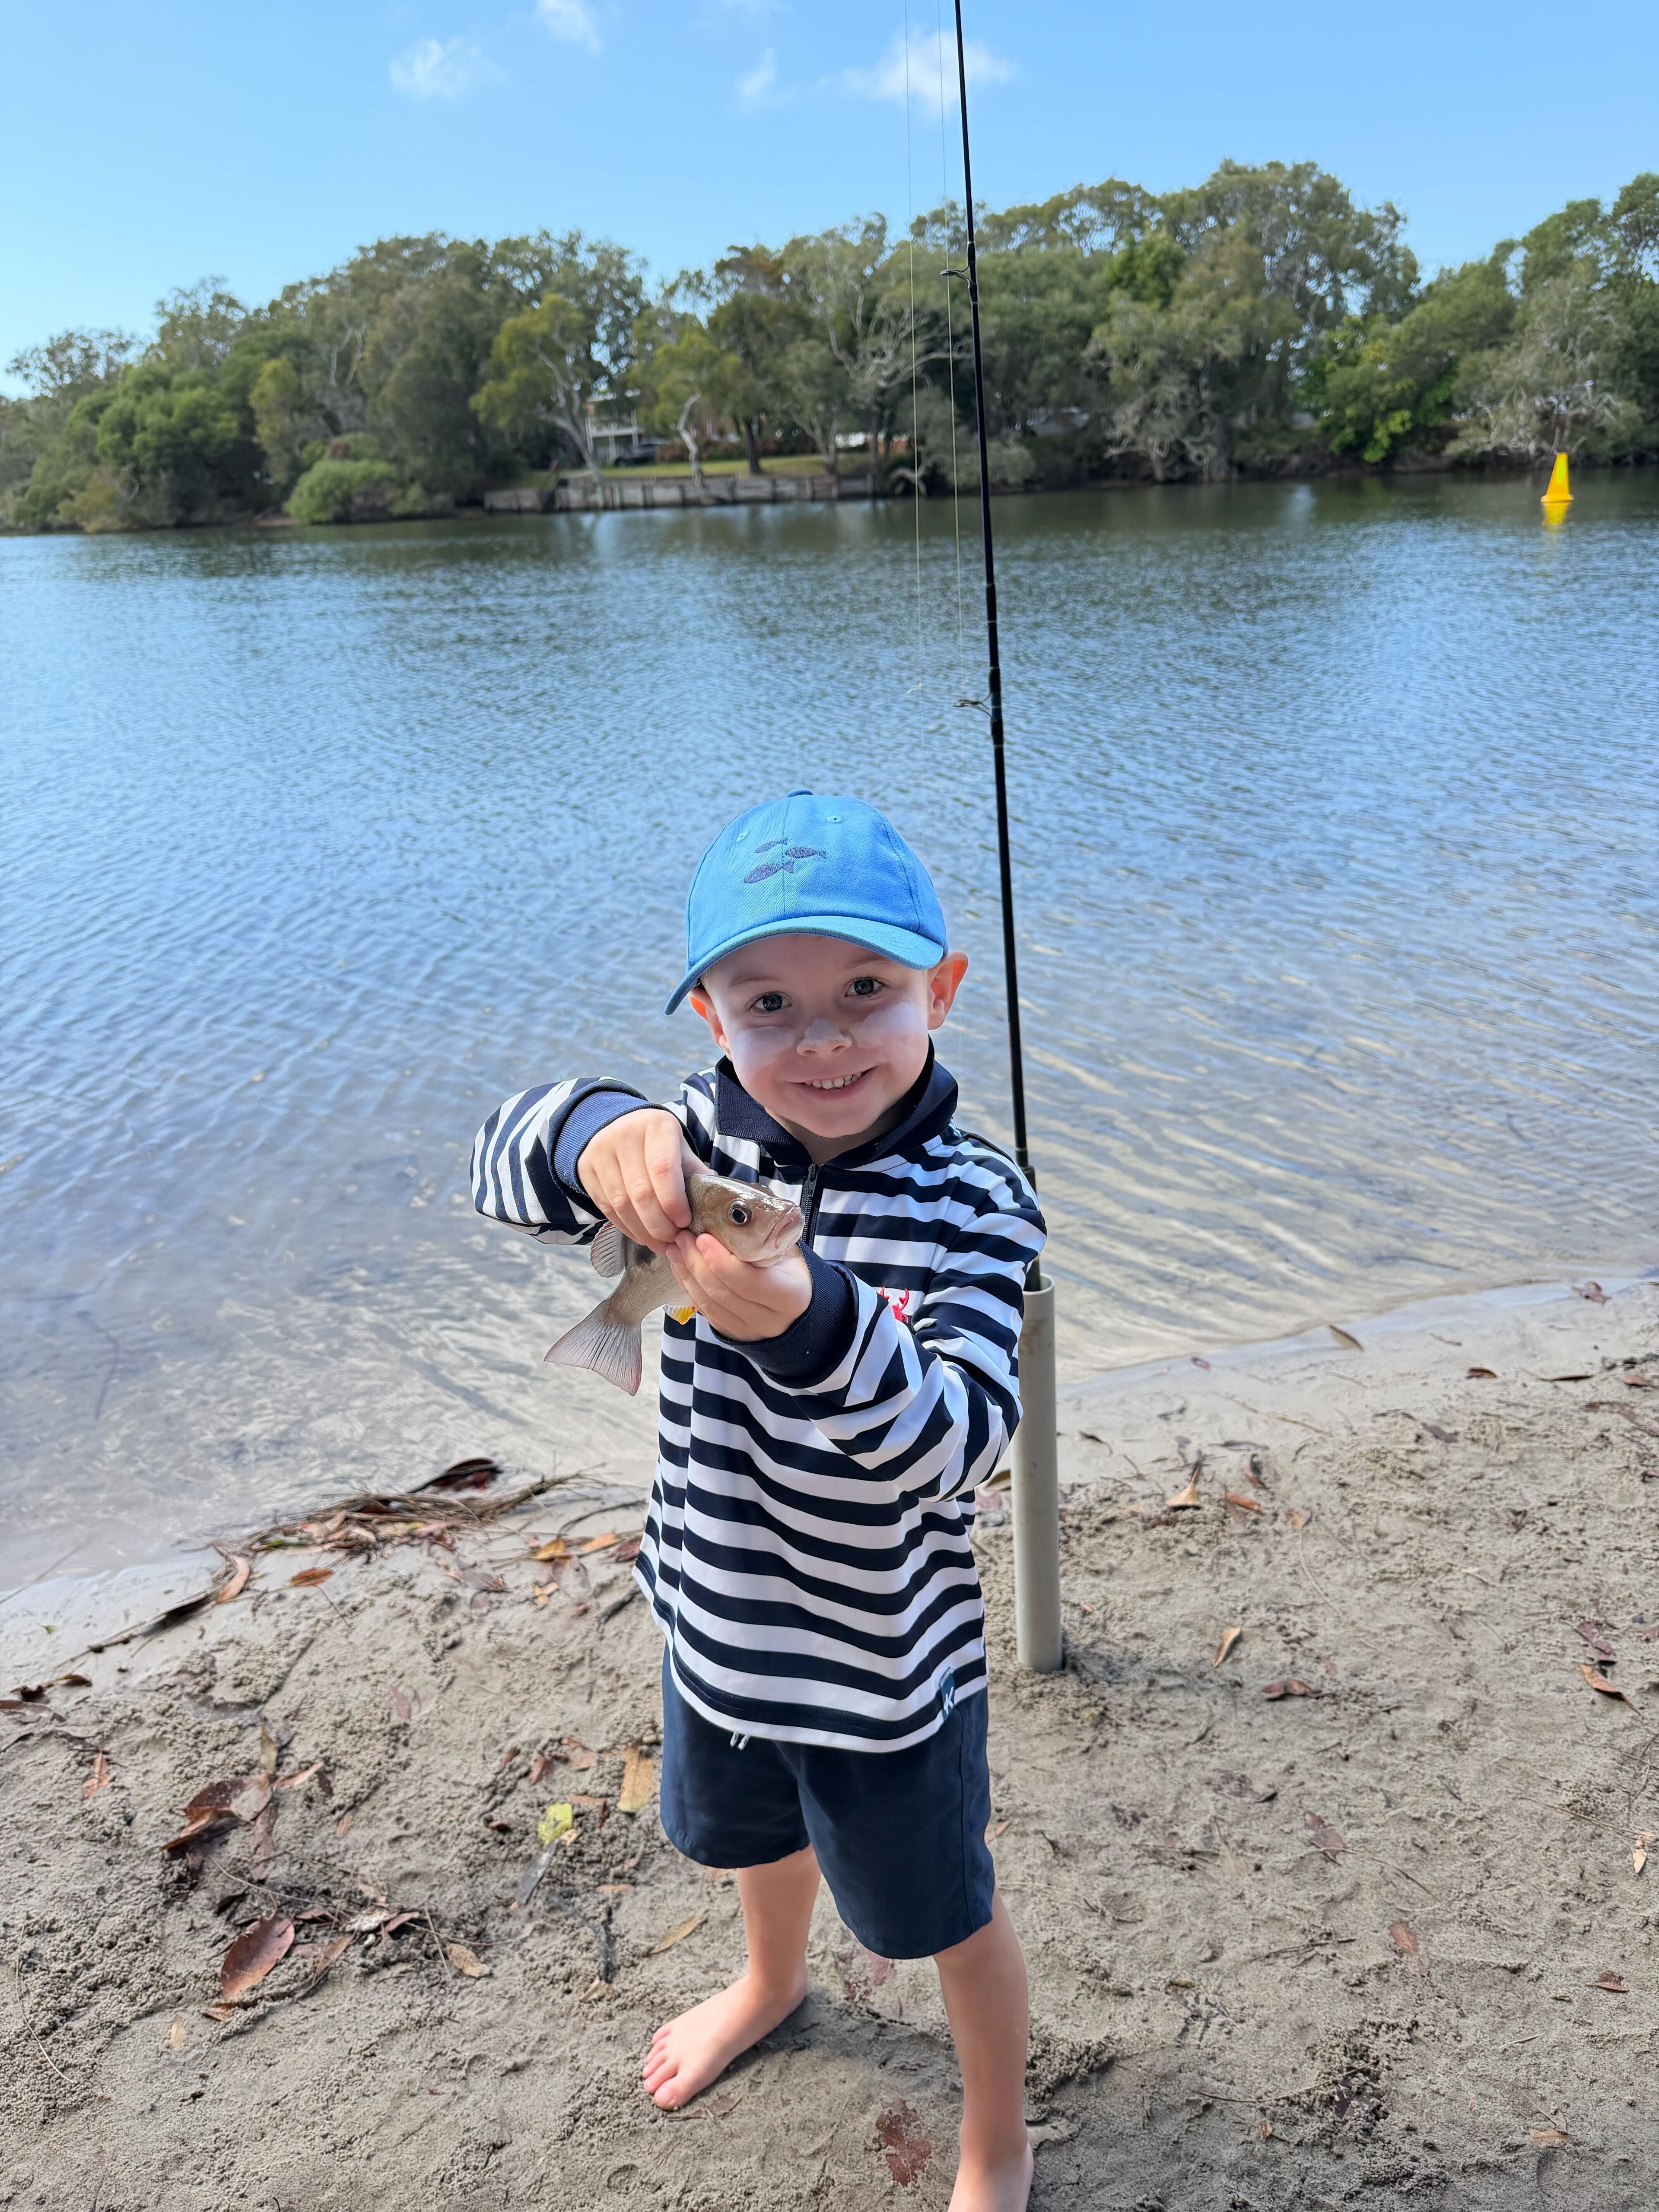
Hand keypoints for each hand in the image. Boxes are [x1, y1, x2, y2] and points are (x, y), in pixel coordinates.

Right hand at [576, 1108, 701, 1250]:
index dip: (673, 1200)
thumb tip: (713, 1204)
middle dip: (659, 1223)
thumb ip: (695, 1173)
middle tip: (674, 1239)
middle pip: (641, 1192)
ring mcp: (601, 1152)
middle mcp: (624, 1135)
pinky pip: (606, 1207)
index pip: (663, 1168)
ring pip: (621, 1203)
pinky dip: (626, 1228)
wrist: (618, 1127)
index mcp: (656, 1125)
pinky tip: (642, 1237)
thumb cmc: (658, 1143)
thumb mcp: (679, 1149)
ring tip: (660, 1243)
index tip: (684, 1222)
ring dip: (643, 1231)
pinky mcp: (586, 1170)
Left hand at [664, 1233, 811, 1342]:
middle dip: (696, 1263)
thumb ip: (764, 1242)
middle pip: (722, 1293)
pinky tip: (680, 1269)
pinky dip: (689, 1289)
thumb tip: (728, 1217)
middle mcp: (768, 1319)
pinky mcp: (732, 1334)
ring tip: (675, 1249)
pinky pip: (705, 1312)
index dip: (720, 1261)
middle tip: (682, 1237)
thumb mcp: (789, 1255)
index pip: (747, 1282)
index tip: (703, 1238)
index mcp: (787, 1296)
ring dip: (687, 1275)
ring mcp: (748, 1330)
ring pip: (709, 1305)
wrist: (800, 1312)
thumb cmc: (793, 1274)